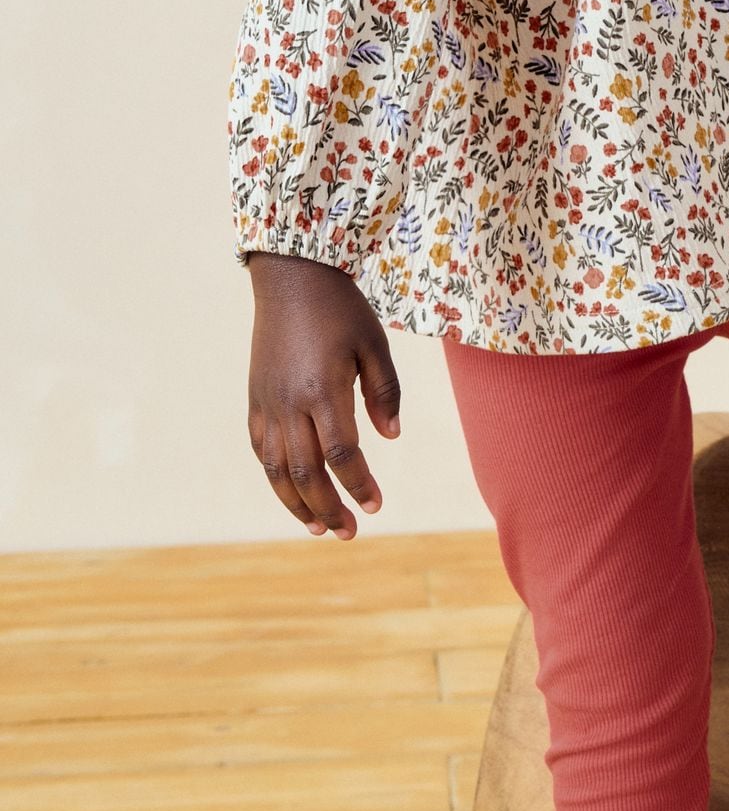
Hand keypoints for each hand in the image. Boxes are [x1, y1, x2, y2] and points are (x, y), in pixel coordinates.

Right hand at [246, 254, 401, 538]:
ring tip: (317, 528)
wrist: (290, 277)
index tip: (376, 506)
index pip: (342, 455)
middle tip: (349, 533)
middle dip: (328, 508)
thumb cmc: (341, 309)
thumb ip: (385, 393)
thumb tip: (391, 437)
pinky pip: (259, 446)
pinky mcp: (255, 397)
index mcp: (323, 391)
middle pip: (306, 472)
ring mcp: (267, 402)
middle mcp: (289, 403)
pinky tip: (290, 490)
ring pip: (275, 468)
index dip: (359, 485)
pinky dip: (273, 474)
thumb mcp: (375, 345)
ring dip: (296, 503)